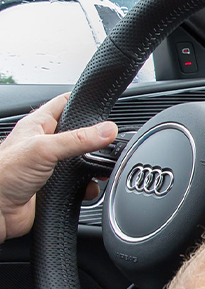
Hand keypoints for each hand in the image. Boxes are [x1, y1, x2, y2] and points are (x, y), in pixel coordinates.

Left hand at [0, 93, 117, 242]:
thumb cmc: (1, 175)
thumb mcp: (43, 149)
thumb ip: (77, 139)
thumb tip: (107, 129)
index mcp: (37, 126)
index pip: (65, 103)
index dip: (83, 100)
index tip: (104, 103)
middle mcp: (44, 144)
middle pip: (79, 134)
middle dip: (95, 140)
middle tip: (109, 142)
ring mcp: (50, 166)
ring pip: (82, 161)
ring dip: (93, 166)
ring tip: (101, 168)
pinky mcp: (55, 187)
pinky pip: (80, 184)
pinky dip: (88, 187)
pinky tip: (88, 188)